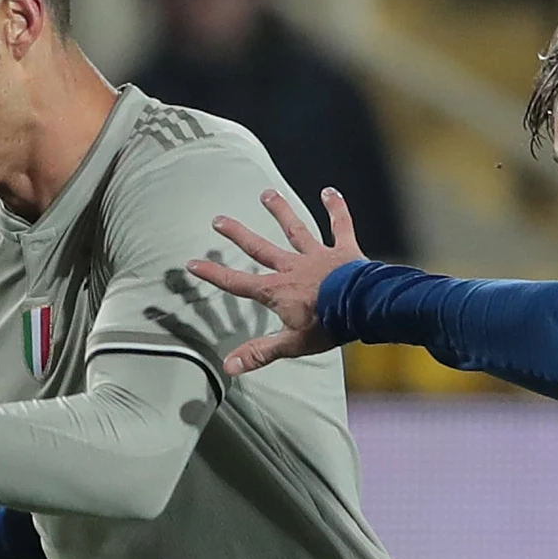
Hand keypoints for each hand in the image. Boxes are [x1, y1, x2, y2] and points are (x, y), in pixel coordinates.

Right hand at [185, 187, 367, 376]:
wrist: (363, 307)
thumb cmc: (329, 325)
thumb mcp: (291, 344)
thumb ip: (259, 353)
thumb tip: (229, 367)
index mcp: (277, 290)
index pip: (237, 282)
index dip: (214, 273)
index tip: (194, 263)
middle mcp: (293, 267)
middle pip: (259, 248)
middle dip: (238, 234)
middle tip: (219, 220)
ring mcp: (318, 255)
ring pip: (295, 229)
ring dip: (280, 211)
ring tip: (267, 194)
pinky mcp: (343, 250)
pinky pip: (339, 225)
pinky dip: (336, 208)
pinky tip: (329, 191)